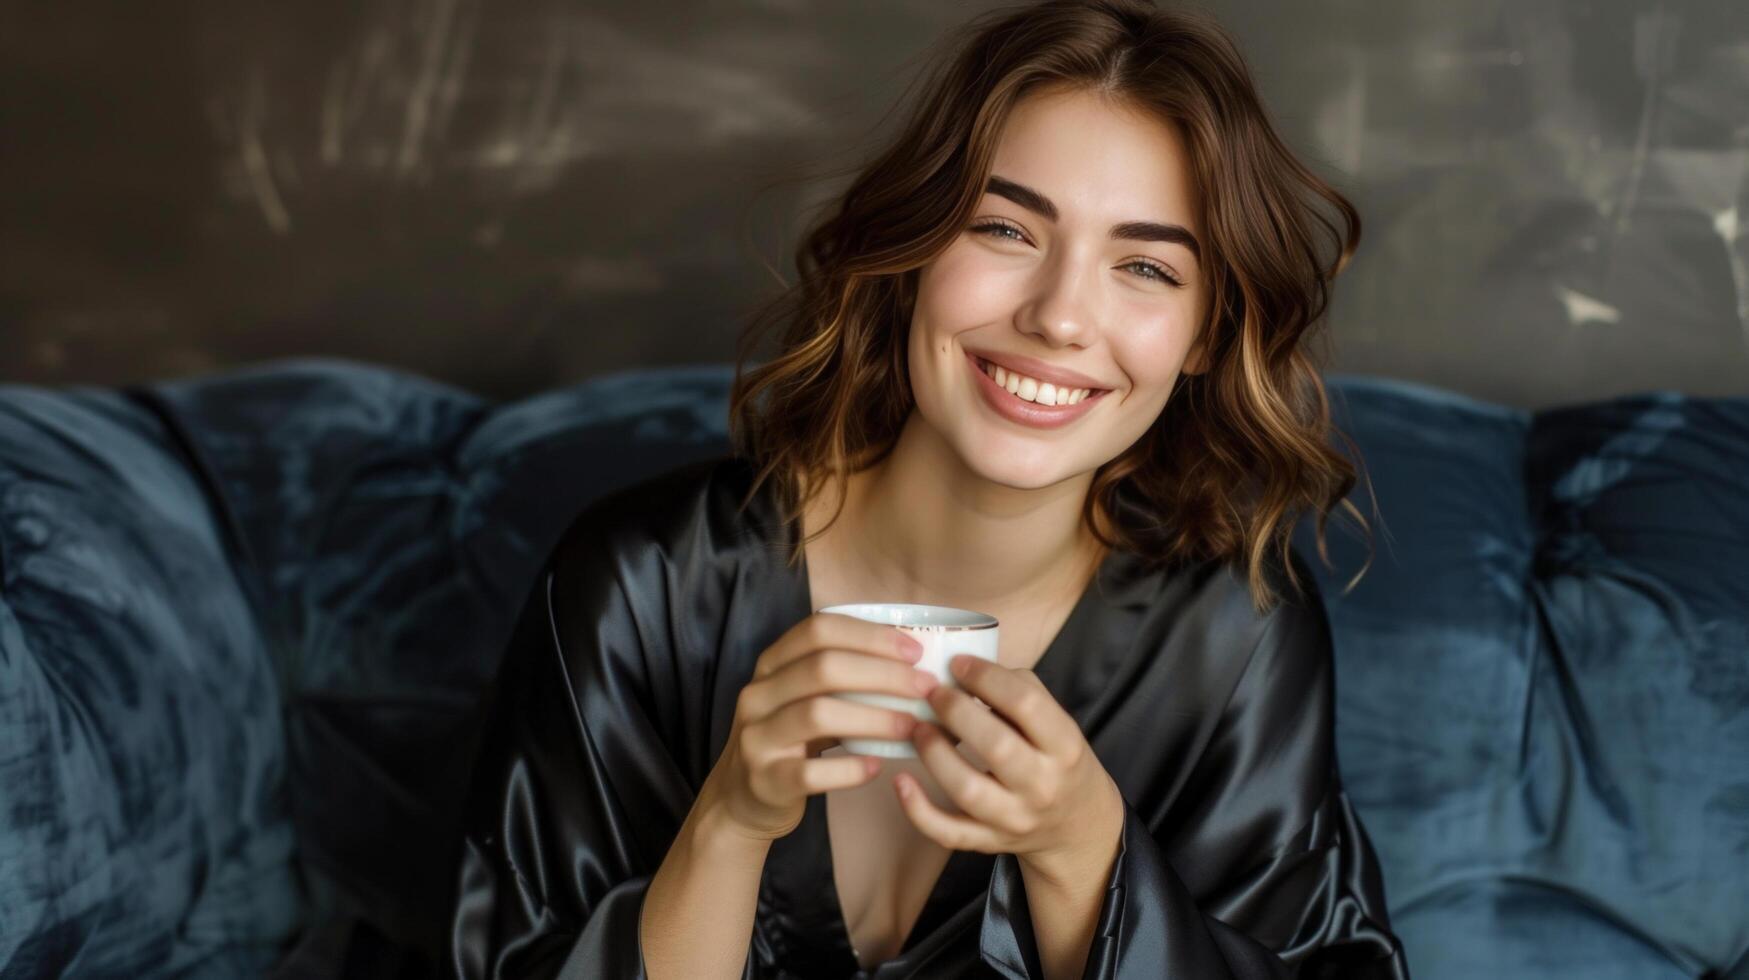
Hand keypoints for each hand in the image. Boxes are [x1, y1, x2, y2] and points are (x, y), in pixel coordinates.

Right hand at [700, 612, 940, 841]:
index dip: (871, 636)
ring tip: (912, 726)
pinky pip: (811, 772)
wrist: (743, 800)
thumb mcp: (804, 699)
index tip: (915, 651)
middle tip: (925, 688)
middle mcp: (758, 694)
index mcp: (771, 664)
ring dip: (875, 717)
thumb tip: (916, 663)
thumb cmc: (791, 742)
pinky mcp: (764, 780)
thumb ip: (843, 678)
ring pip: (818, 713)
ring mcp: (756, 737)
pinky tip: (877, 766)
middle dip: (883, 674)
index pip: (819, 630)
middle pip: (823, 668)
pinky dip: (849, 768)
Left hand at [892, 654, 1121, 876]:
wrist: (1076, 826)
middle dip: (956, 712)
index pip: (1026, 705)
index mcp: (1065, 746)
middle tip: (931, 692)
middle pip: (996, 747)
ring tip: (916, 728)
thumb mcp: (1057, 723)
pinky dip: (918, 810)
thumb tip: (966, 670)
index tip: (958, 664)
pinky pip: (948, 832)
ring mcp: (1014, 819)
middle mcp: (1043, 785)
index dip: (986, 678)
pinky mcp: (988, 842)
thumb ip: (1019, 691)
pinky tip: (900, 781)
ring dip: (934, 754)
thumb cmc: (1056, 760)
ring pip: (967, 790)